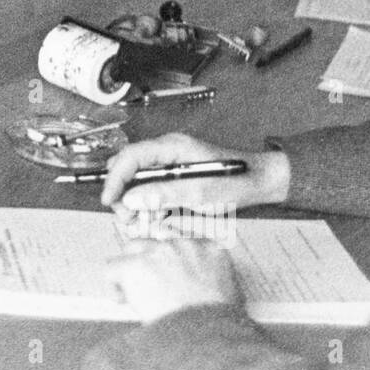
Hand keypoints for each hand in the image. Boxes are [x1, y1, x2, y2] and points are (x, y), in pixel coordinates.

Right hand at [101, 132, 289, 218]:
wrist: (261, 182)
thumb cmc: (236, 182)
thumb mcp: (200, 192)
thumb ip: (164, 194)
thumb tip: (131, 199)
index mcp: (171, 146)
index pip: (129, 156)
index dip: (114, 178)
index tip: (109, 201)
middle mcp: (167, 152)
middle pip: (128, 168)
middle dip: (123, 193)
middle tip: (127, 218)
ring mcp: (170, 164)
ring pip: (137, 181)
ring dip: (135, 202)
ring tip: (142, 222)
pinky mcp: (175, 177)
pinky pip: (152, 189)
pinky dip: (148, 205)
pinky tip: (156, 219)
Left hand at [103, 238, 240, 323]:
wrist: (206, 335)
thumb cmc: (219, 323)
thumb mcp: (229, 294)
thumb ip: (211, 280)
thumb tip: (196, 286)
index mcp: (208, 249)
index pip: (182, 245)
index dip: (171, 264)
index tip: (167, 280)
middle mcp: (182, 244)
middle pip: (155, 244)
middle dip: (149, 264)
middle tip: (148, 289)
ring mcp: (157, 252)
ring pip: (131, 250)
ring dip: (131, 270)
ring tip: (133, 294)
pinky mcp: (135, 265)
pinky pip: (111, 268)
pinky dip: (114, 285)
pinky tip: (122, 300)